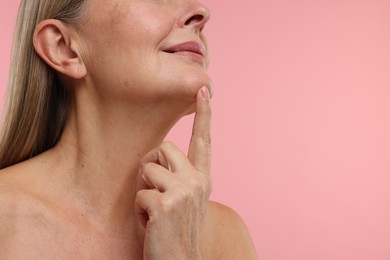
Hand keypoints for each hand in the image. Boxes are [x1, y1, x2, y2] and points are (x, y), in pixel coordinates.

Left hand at [135, 86, 211, 259]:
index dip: (204, 114)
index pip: (204, 140)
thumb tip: (156, 156)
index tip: (203, 90)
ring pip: (147, 169)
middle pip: (164, 147)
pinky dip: (139, 210)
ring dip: (143, 191)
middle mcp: (198, 181)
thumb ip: (177, 175)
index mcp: (203, 178)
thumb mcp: (183, 199)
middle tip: (155, 192)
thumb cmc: (176, 229)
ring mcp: (184, 191)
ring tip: (154, 211)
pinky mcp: (167, 203)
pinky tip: (150, 224)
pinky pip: (139, 193)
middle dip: (151, 167)